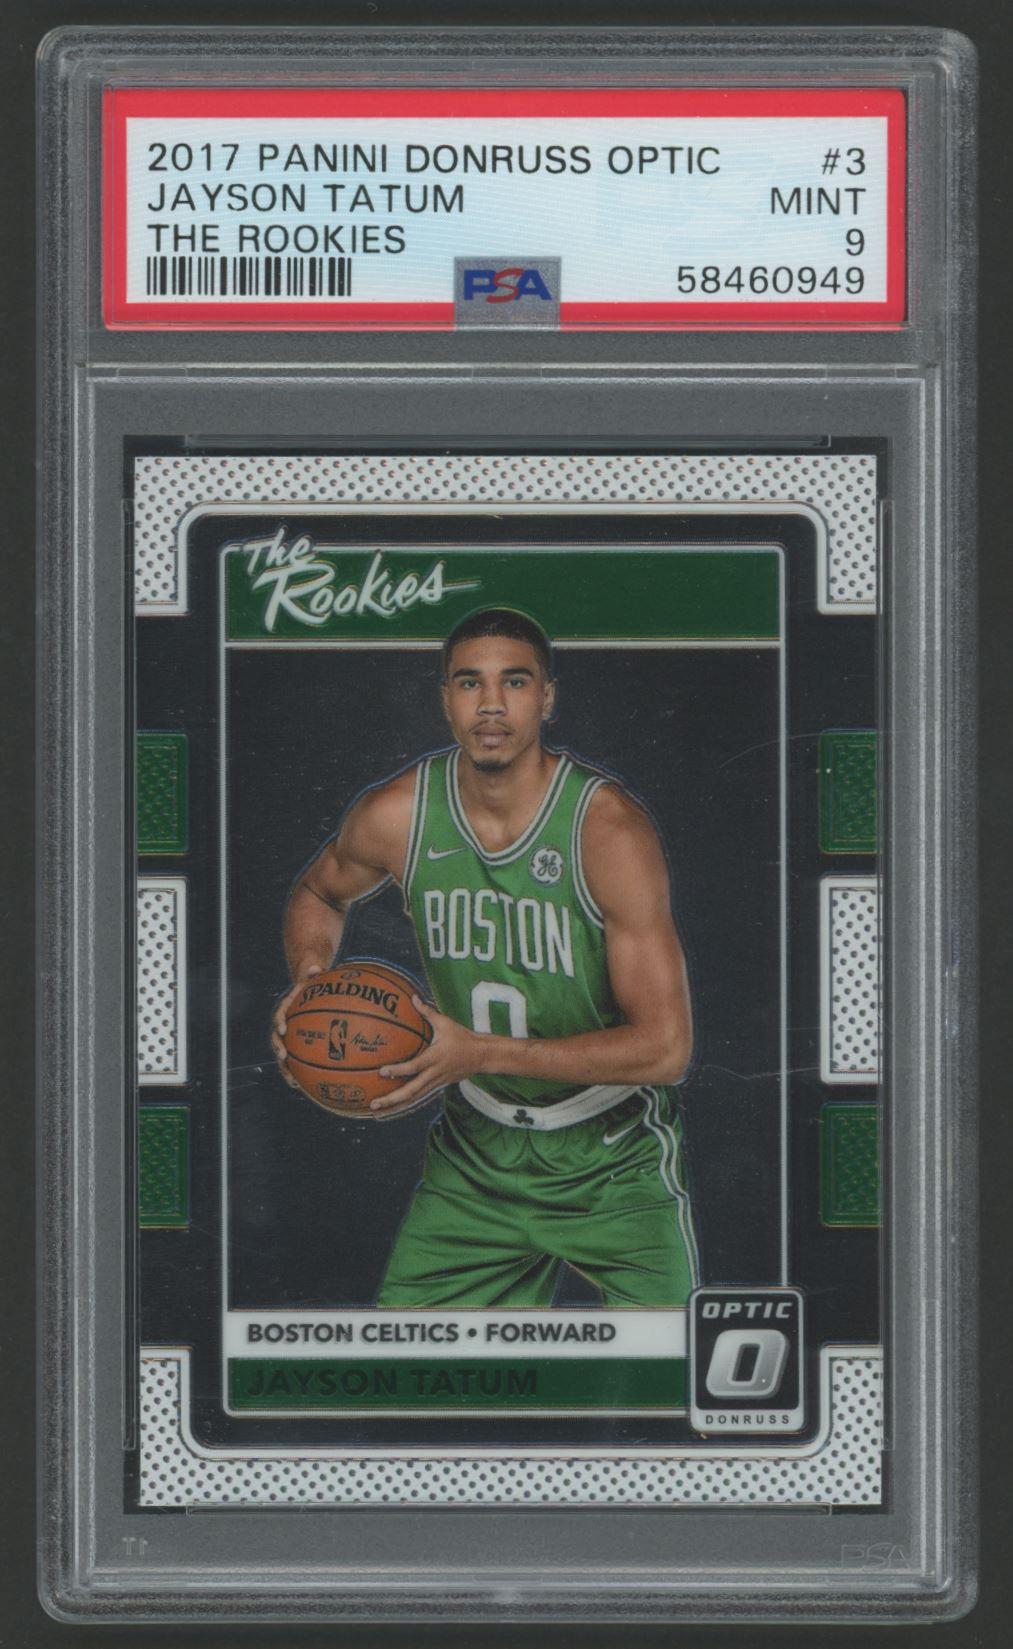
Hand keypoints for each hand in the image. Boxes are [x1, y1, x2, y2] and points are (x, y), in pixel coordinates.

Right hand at [270, 965, 320, 1089]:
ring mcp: (290, 1035)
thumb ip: (313, 971)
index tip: (282, 1029)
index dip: (280, 1021)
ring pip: (283, 1053)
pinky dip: (300, 1072)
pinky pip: (297, 1059)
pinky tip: (308, 1087)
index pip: (280, 1013)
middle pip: (276, 1037)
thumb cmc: (313, 980)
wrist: (307, 986)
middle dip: (278, 1048)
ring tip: (293, 1082)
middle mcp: (285, 1022)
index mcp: (288, 1006)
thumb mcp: (314, 974)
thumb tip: (315, 967)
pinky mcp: (297, 1043)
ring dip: (286, 1068)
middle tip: (284, 1057)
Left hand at [371, 995, 484, 1113]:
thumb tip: (413, 997)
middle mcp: (434, 1074)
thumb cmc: (462, 1037)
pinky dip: (405, 1103)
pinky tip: (392, 1107)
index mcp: (435, 1058)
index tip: (382, 1072)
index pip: (414, 1067)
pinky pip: (418, 1097)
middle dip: (391, 1099)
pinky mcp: (437, 1087)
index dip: (398, 1071)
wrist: (481, 1056)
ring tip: (376, 1111)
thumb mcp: (445, 1023)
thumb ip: (427, 1012)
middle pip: (411, 1091)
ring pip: (413, 1098)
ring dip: (395, 1106)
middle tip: (373, 1104)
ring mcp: (436, 1083)